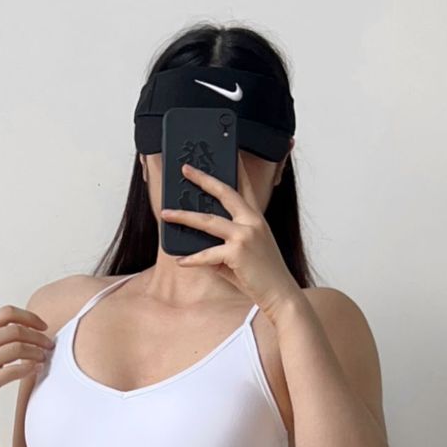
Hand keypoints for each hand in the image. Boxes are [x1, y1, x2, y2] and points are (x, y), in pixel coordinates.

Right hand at [0, 303, 55, 423]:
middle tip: (49, 345)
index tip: (43, 326)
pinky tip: (36, 369)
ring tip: (44, 357)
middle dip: (38, 336)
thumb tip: (28, 326)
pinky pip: (13, 371)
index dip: (29, 317)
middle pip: (16, 330)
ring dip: (36, 352)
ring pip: (17, 348)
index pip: (7, 312)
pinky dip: (29, 368)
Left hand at [160, 156, 300, 314]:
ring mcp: (245, 235)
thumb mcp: (243, 254)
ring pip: (207, 221)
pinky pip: (207, 254)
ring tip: (166, 214)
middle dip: (202, 179)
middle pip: (223, 192)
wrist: (280, 294)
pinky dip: (192, 259)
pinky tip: (181, 260)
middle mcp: (252, 221)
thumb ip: (222, 245)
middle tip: (185, 169)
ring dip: (184, 217)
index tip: (227, 152)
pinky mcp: (236, 253)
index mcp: (256, 218)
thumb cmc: (261, 275)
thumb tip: (196, 245)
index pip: (244, 186)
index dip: (235, 168)